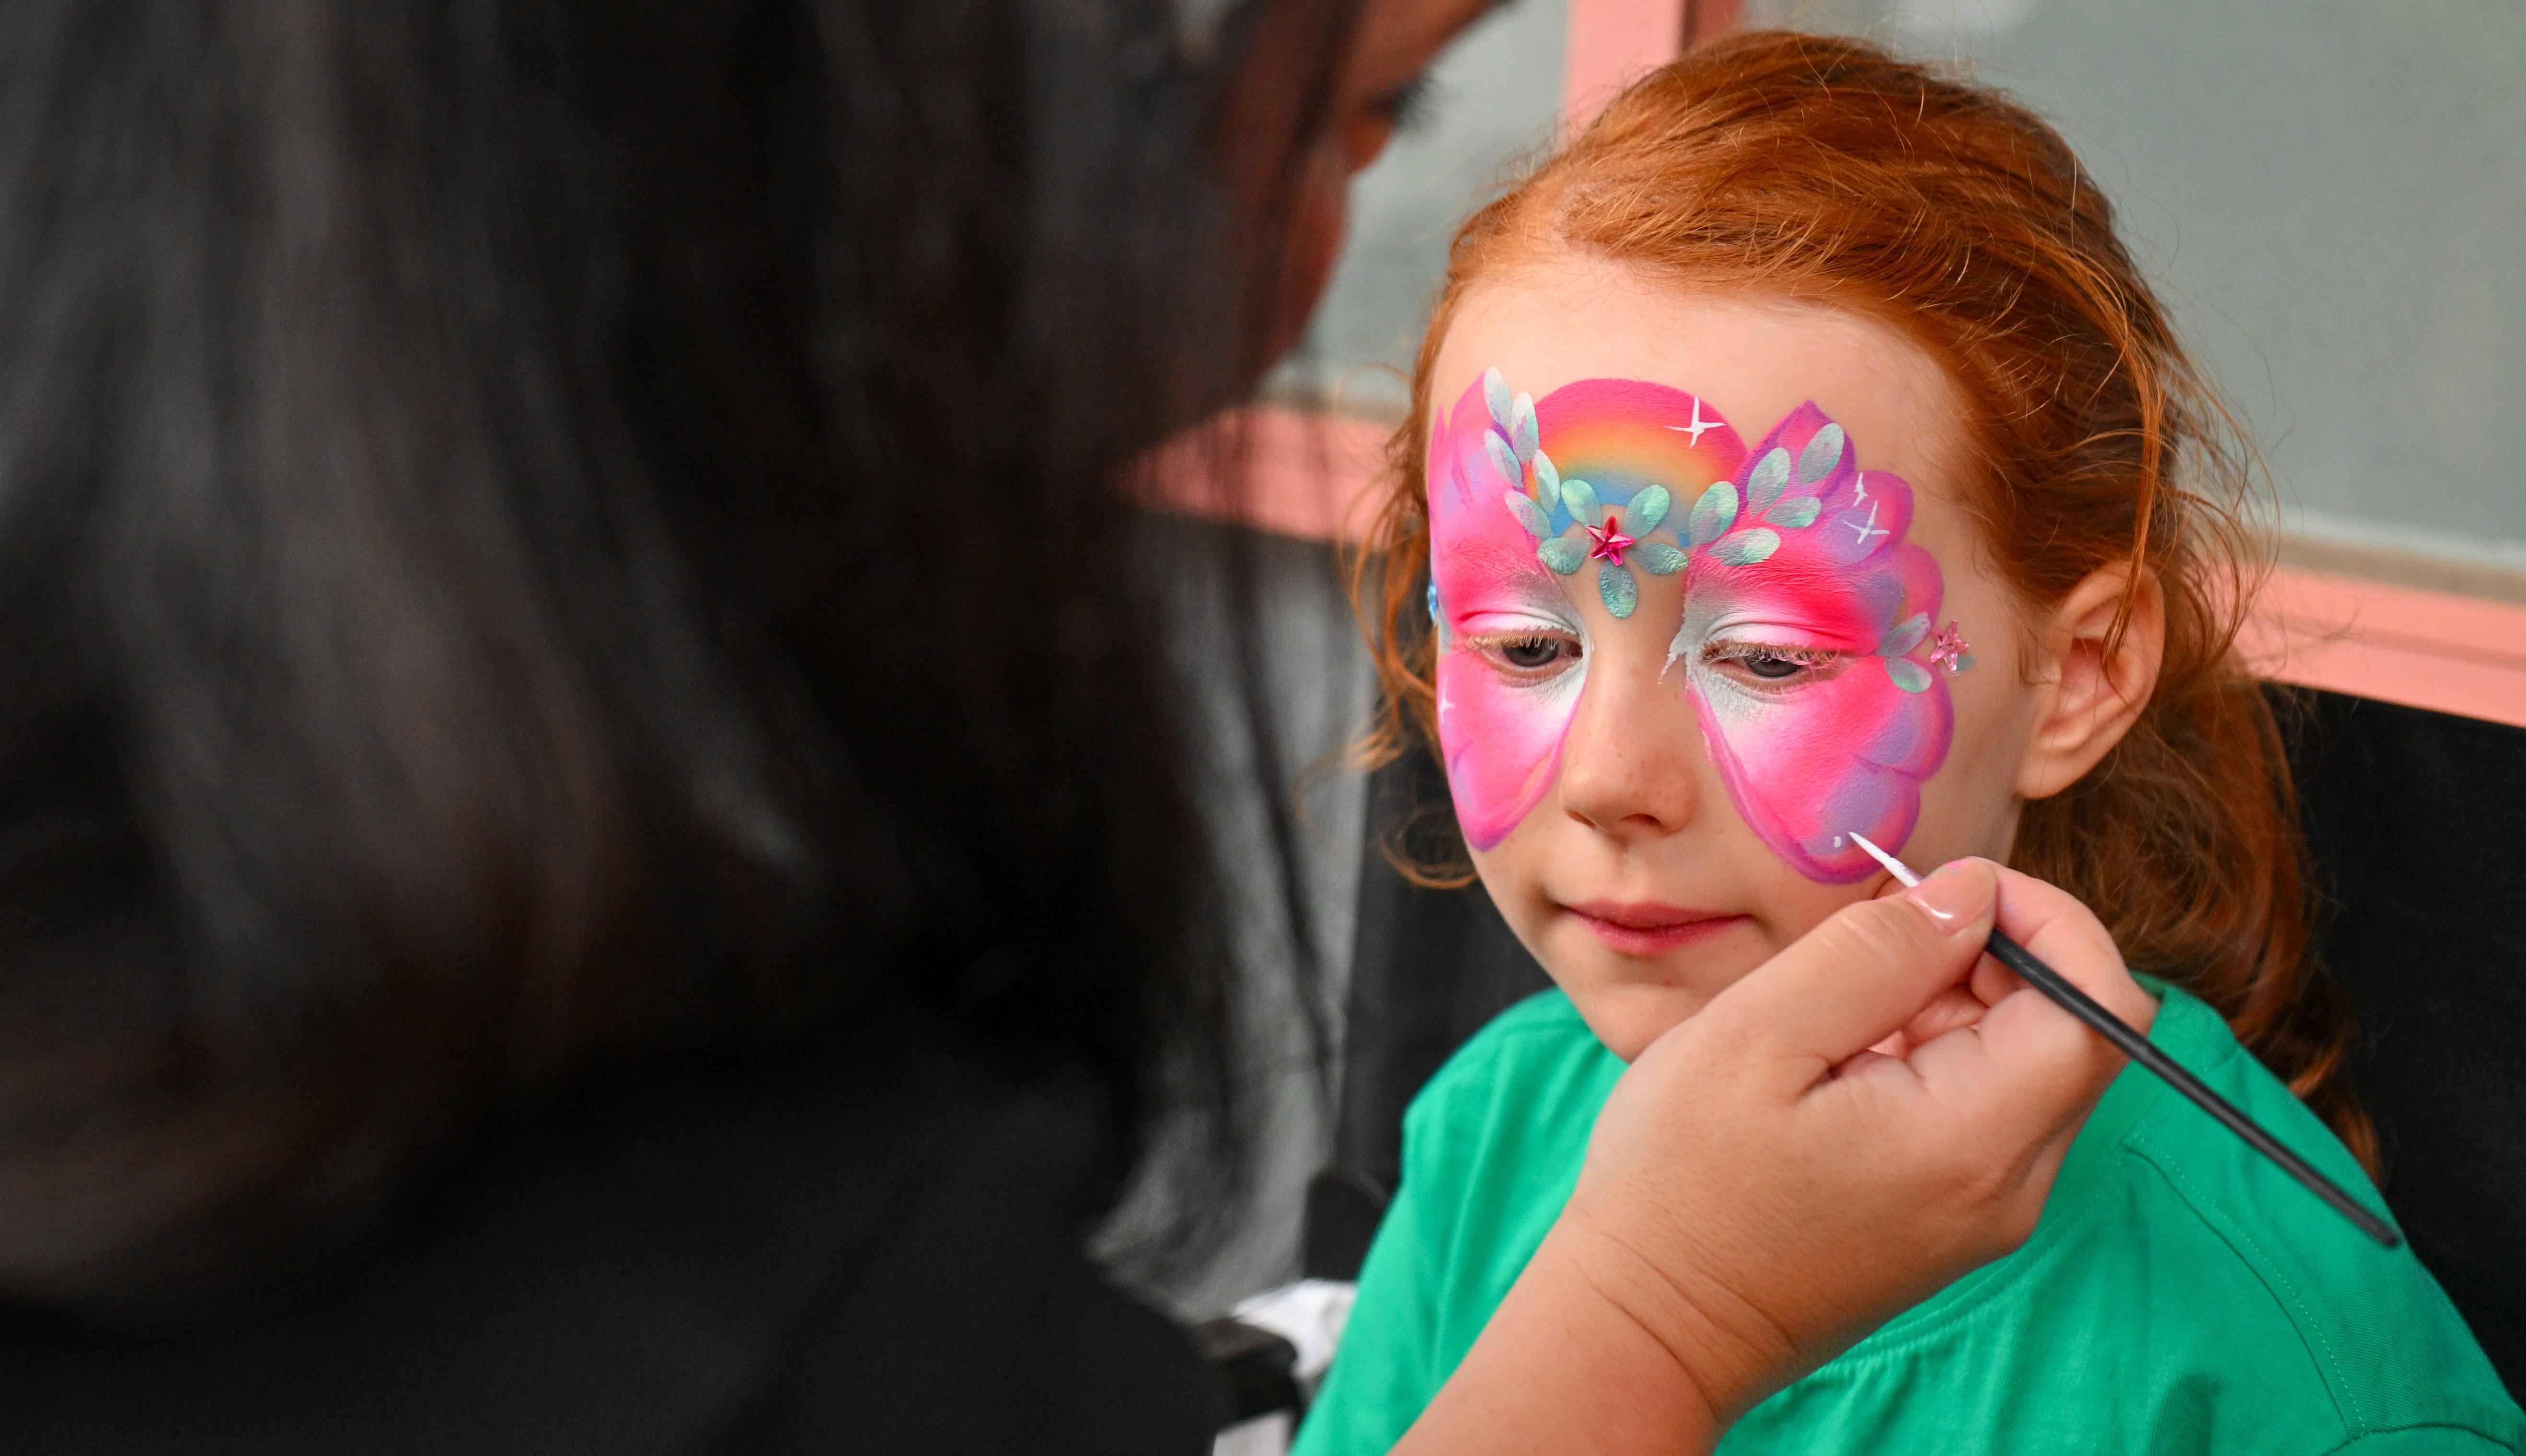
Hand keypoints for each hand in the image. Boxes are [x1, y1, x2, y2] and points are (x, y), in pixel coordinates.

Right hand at [1401, 859, 2145, 1452]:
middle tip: (1870, 941)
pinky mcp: (1953, 1216)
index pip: (2099, 1009)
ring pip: (2025, 1064)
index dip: (2049, 922)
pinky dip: (1928, 1052)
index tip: (1950, 888)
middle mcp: (2007, 1188)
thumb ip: (1875, 953)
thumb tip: (1973, 889)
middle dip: (1990, 955)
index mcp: (1971, 1142)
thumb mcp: (1755, 1036)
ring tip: (1835, 1010)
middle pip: (2071, 1032)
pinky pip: (1982, 1106)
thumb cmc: (1680, 1185)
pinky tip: (1836, 1059)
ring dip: (1951, 1002)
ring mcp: (1985, 1210)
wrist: (1648, 1326)